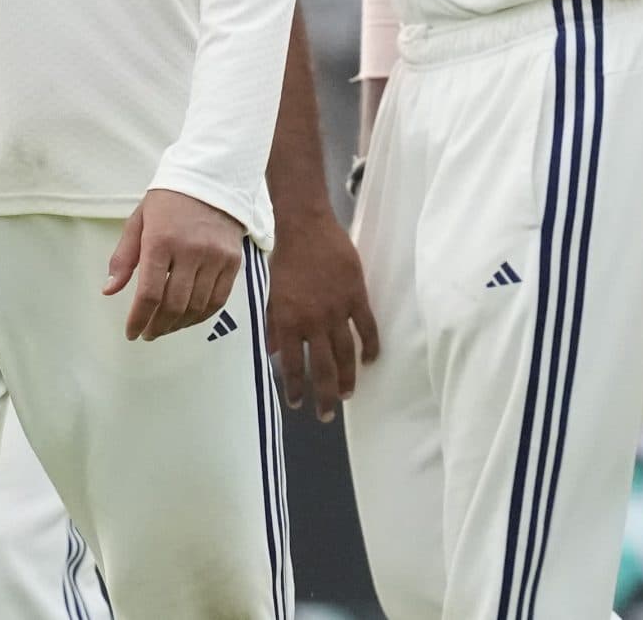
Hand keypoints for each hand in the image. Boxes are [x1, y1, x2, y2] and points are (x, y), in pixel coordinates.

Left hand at [104, 189, 245, 341]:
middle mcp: (190, 251)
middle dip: (158, 326)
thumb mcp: (138, 221)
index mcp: (160, 240)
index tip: (131, 333)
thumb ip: (124, 258)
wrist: (211, 179)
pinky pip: (218, 300)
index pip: (149, 293)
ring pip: (196, 306)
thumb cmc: (168, 201)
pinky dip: (201, 316)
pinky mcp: (233, 261)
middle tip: (148, 333)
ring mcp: (215, 257)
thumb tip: (109, 291)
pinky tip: (188, 319)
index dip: (138, 319)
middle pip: (174, 305)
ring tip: (165, 327)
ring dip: (178, 325)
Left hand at [264, 210, 379, 420]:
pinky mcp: (357, 297)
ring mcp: (338, 310)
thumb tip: (274, 352)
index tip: (298, 404)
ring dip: (348, 379)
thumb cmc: (285, 259)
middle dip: (325, 396)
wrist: (305, 227)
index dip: (296, 388)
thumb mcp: (272, 293)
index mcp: (289, 321)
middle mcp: (314, 321)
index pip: (294, 365)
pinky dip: (370, 347)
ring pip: (347, 354)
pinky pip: (367, 329)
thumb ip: (274, 324)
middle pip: (323, 368)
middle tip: (326, 415)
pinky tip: (370, 361)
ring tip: (348, 396)